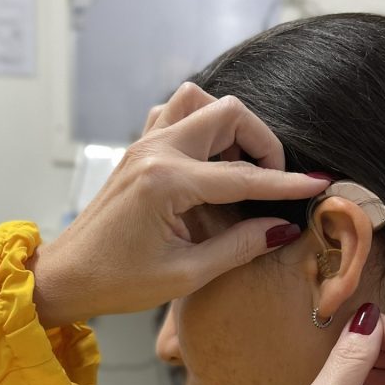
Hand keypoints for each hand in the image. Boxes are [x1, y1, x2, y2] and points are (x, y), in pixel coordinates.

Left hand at [30, 83, 326, 327]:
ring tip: (239, 168)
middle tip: (272, 180)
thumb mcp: (186, 274)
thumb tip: (282, 228)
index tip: (319, 184)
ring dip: (228, 127)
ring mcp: (143, 146)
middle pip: (227, 112)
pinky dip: (201, 127)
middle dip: (261, 142)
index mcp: (167, 183)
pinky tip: (210, 164)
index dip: (287, 183)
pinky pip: (175, 114)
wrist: (65, 277)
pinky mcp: (137, 151)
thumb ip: (239, 246)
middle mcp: (155, 152)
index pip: (244, 176)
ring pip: (199, 101)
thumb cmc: (117, 283)